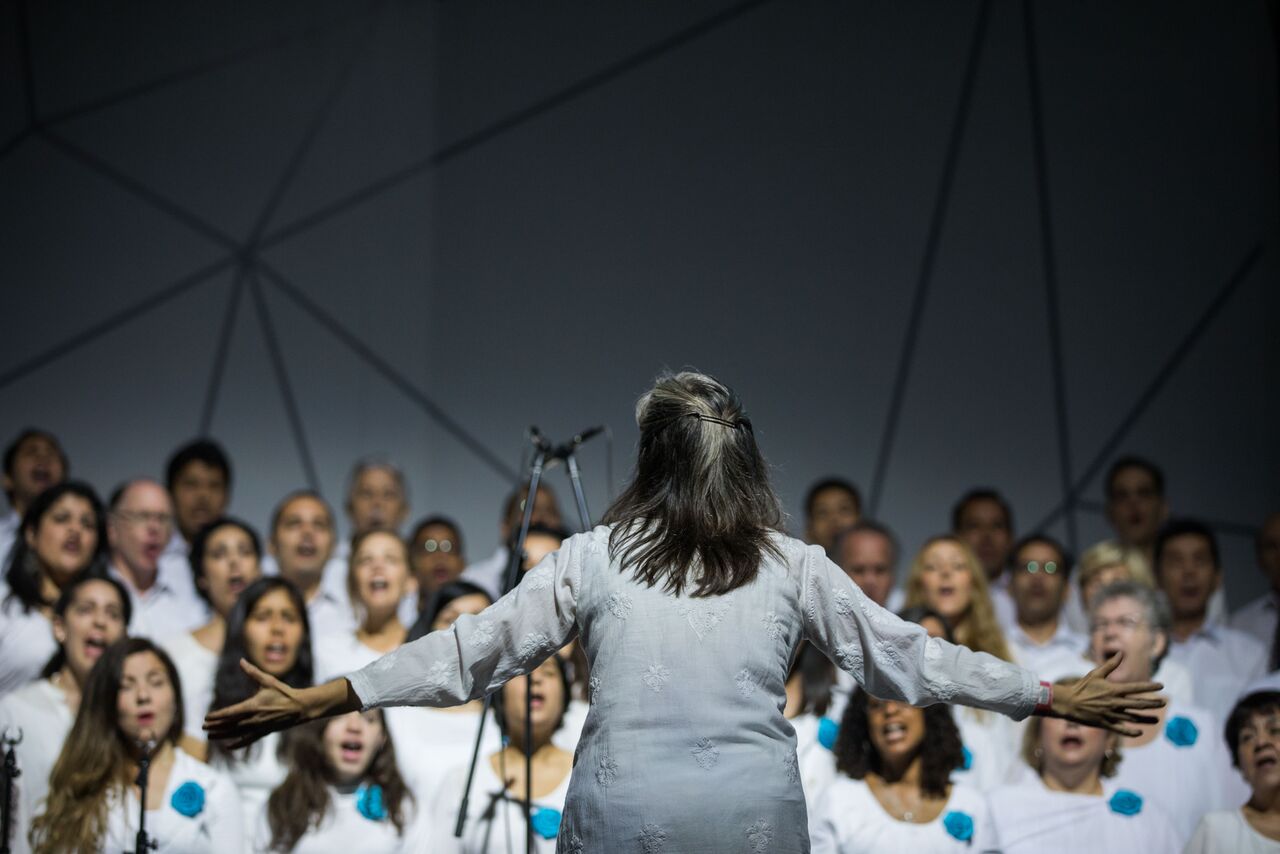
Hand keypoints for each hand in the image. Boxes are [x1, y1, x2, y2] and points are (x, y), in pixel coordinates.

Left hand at [203, 659, 351, 748]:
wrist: (300, 707)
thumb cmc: (283, 692)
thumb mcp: (268, 681)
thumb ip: (252, 672)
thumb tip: (241, 661)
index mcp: (252, 706)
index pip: (229, 713)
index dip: (217, 716)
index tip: (206, 718)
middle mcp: (253, 719)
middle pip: (229, 725)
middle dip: (216, 726)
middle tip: (204, 728)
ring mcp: (258, 728)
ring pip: (236, 734)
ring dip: (222, 735)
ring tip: (210, 737)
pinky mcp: (263, 732)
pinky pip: (247, 740)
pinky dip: (237, 744)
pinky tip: (228, 747)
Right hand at [1045, 653, 1163, 736]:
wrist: (1068, 702)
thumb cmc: (1082, 687)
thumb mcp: (1095, 674)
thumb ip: (1110, 665)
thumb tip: (1120, 653)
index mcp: (1113, 690)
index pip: (1136, 688)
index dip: (1149, 687)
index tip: (1161, 685)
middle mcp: (1114, 703)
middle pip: (1138, 704)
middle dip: (1152, 703)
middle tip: (1163, 703)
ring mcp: (1111, 714)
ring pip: (1133, 717)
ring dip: (1146, 718)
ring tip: (1156, 719)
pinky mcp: (1105, 723)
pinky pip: (1121, 729)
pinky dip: (1130, 731)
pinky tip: (1139, 731)